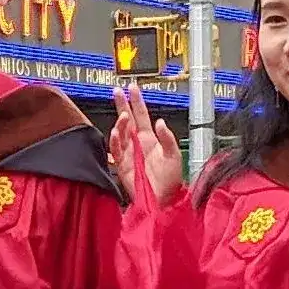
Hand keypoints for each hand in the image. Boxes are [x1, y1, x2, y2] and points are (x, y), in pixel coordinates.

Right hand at [108, 91, 183, 205]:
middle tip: (116, 91)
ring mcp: (129, 153)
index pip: (142, 115)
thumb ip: (167, 138)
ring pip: (121, 133)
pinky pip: (115, 150)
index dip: (137, 101)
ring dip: (121, 122)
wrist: (162, 200)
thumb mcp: (174, 155)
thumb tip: (160, 122)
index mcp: (150, 139)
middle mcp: (137, 144)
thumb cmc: (170, 181)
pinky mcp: (122, 165)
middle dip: (122, 104)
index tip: (132, 88)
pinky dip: (114, 141)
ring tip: (124, 115)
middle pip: (127, 119)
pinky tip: (116, 132)